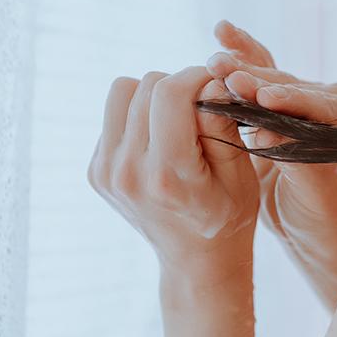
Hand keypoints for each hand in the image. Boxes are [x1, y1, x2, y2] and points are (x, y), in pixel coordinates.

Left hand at [88, 65, 260, 280]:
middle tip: (202, 106)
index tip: (217, 85)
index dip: (198, 76)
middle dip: (180, 85)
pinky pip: (114, 114)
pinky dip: (140, 115)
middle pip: (146, 85)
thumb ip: (223, 126)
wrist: (196, 260)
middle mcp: (127, 171)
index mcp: (166, 174)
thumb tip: (212, 82)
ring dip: (154, 96)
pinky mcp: (95, 170)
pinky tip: (161, 140)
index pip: (169, 93)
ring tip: (178, 120)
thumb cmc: (228, 214)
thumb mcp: (240, 174)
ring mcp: (105, 172)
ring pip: (122, 91)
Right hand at [208, 21, 336, 260]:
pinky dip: (246, 55)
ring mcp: (317, 97)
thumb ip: (299, 165)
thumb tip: (267, 133)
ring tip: (213, 61)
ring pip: (276, 80)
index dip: (290, 101)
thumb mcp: (317, 199)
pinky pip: (268, 73)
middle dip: (258, 82)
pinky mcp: (291, 99)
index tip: (260, 97)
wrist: (320, 230)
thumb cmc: (327, 220)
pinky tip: (223, 33)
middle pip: (295, 88)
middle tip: (222, 72)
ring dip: (243, 69)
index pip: (322, 108)